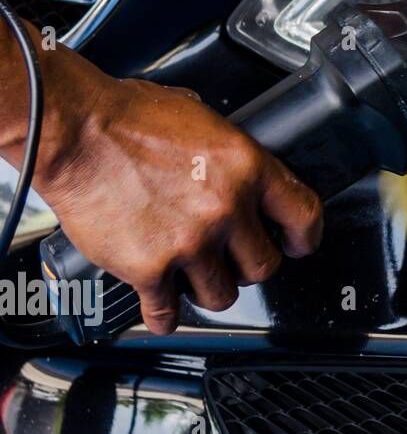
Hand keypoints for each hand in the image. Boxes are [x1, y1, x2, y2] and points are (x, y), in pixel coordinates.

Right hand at [35, 71, 321, 335]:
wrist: (75, 131)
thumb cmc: (126, 117)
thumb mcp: (199, 117)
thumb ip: (225, 151)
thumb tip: (233, 166)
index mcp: (247, 167)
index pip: (303, 214)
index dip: (305, 237)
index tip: (299, 245)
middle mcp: (226, 208)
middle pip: (264, 265)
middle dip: (251, 266)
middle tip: (236, 260)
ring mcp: (190, 242)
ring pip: (223, 294)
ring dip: (211, 290)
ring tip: (197, 278)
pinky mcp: (149, 268)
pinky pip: (168, 312)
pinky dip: (165, 316)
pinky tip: (164, 311)